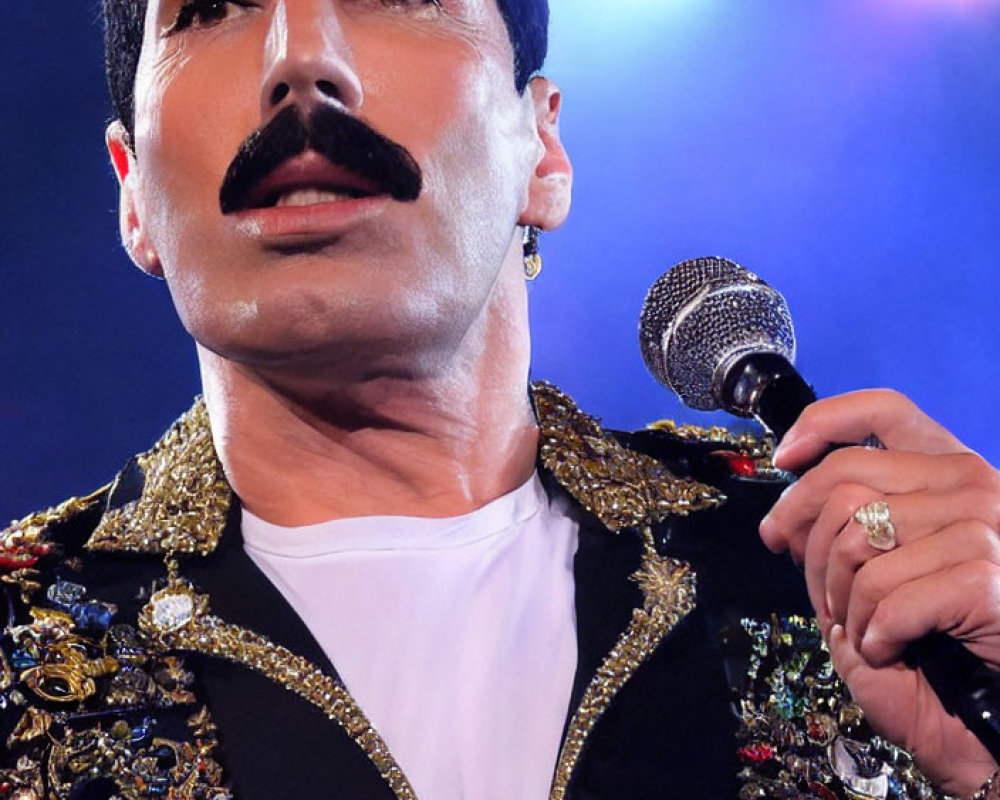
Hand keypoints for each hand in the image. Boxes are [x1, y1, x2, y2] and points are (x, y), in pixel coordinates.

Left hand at [758, 389, 999, 796]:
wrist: (989, 722)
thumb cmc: (930, 650)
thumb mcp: (878, 575)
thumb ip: (845, 530)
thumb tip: (785, 517)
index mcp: (950, 474)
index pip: (884, 410)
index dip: (821, 423)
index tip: (783, 458)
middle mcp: (974, 486)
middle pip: (845, 481)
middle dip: (805, 538)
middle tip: (811, 584)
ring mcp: (984, 527)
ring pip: (857, 539)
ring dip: (840, 598)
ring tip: (861, 628)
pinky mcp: (986, 575)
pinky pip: (885, 593)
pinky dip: (871, 633)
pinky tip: (891, 651)